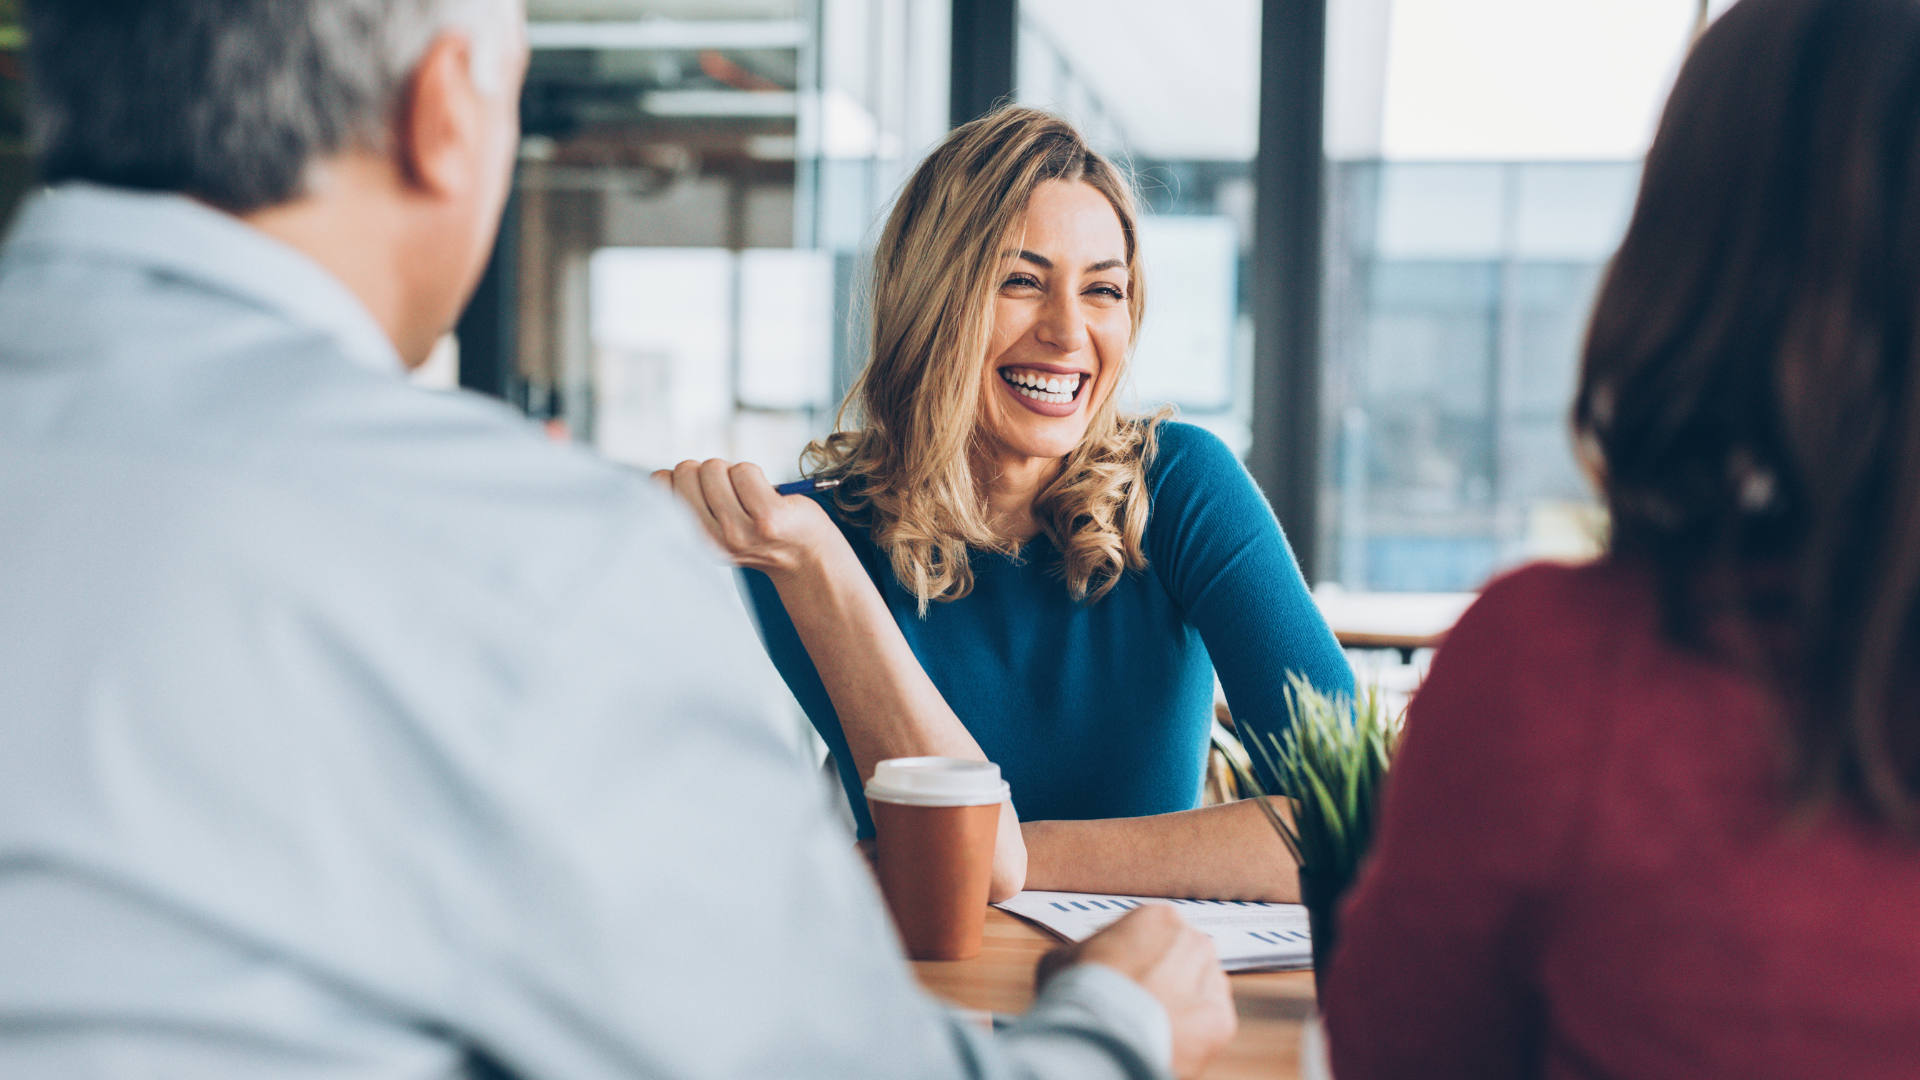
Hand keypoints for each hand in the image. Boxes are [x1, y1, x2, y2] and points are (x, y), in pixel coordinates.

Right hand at [650, 459, 842, 576]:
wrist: (806, 556)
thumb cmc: (758, 530)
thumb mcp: (713, 525)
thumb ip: (690, 502)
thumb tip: (668, 473)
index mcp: (692, 539)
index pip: (659, 484)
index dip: (683, 476)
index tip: (706, 492)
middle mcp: (710, 539)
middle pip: (686, 470)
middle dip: (709, 471)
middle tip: (732, 494)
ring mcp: (738, 531)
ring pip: (714, 468)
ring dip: (734, 472)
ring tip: (750, 496)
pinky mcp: (768, 518)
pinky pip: (745, 471)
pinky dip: (755, 473)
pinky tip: (767, 496)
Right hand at [1038, 905, 1234, 1078]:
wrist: (1099, 1033)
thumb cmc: (1080, 992)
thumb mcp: (1064, 957)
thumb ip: (1085, 953)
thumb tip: (1081, 965)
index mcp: (1158, 918)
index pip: (1156, 937)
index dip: (1139, 960)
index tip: (1129, 978)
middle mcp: (1192, 941)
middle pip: (1184, 961)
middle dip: (1167, 980)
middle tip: (1141, 1002)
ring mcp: (1211, 979)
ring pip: (1201, 992)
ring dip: (1183, 1005)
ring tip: (1153, 1024)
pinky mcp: (1221, 1019)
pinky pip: (1210, 1025)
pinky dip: (1192, 1034)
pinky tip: (1166, 1038)